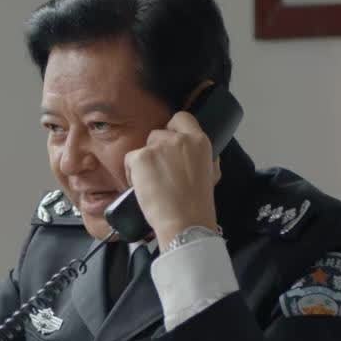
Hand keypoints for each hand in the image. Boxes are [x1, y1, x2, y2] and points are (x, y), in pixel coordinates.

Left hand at [122, 112, 220, 244]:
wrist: (185, 222)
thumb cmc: (197, 205)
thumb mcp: (210, 174)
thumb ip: (201, 157)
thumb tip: (193, 151)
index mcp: (200, 141)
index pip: (182, 118)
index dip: (173, 129)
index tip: (169, 143)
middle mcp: (180, 139)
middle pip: (158, 134)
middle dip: (156, 151)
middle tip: (160, 173)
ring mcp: (159, 146)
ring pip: (143, 147)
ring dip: (144, 163)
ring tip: (152, 184)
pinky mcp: (142, 157)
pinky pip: (130, 159)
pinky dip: (132, 173)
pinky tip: (143, 188)